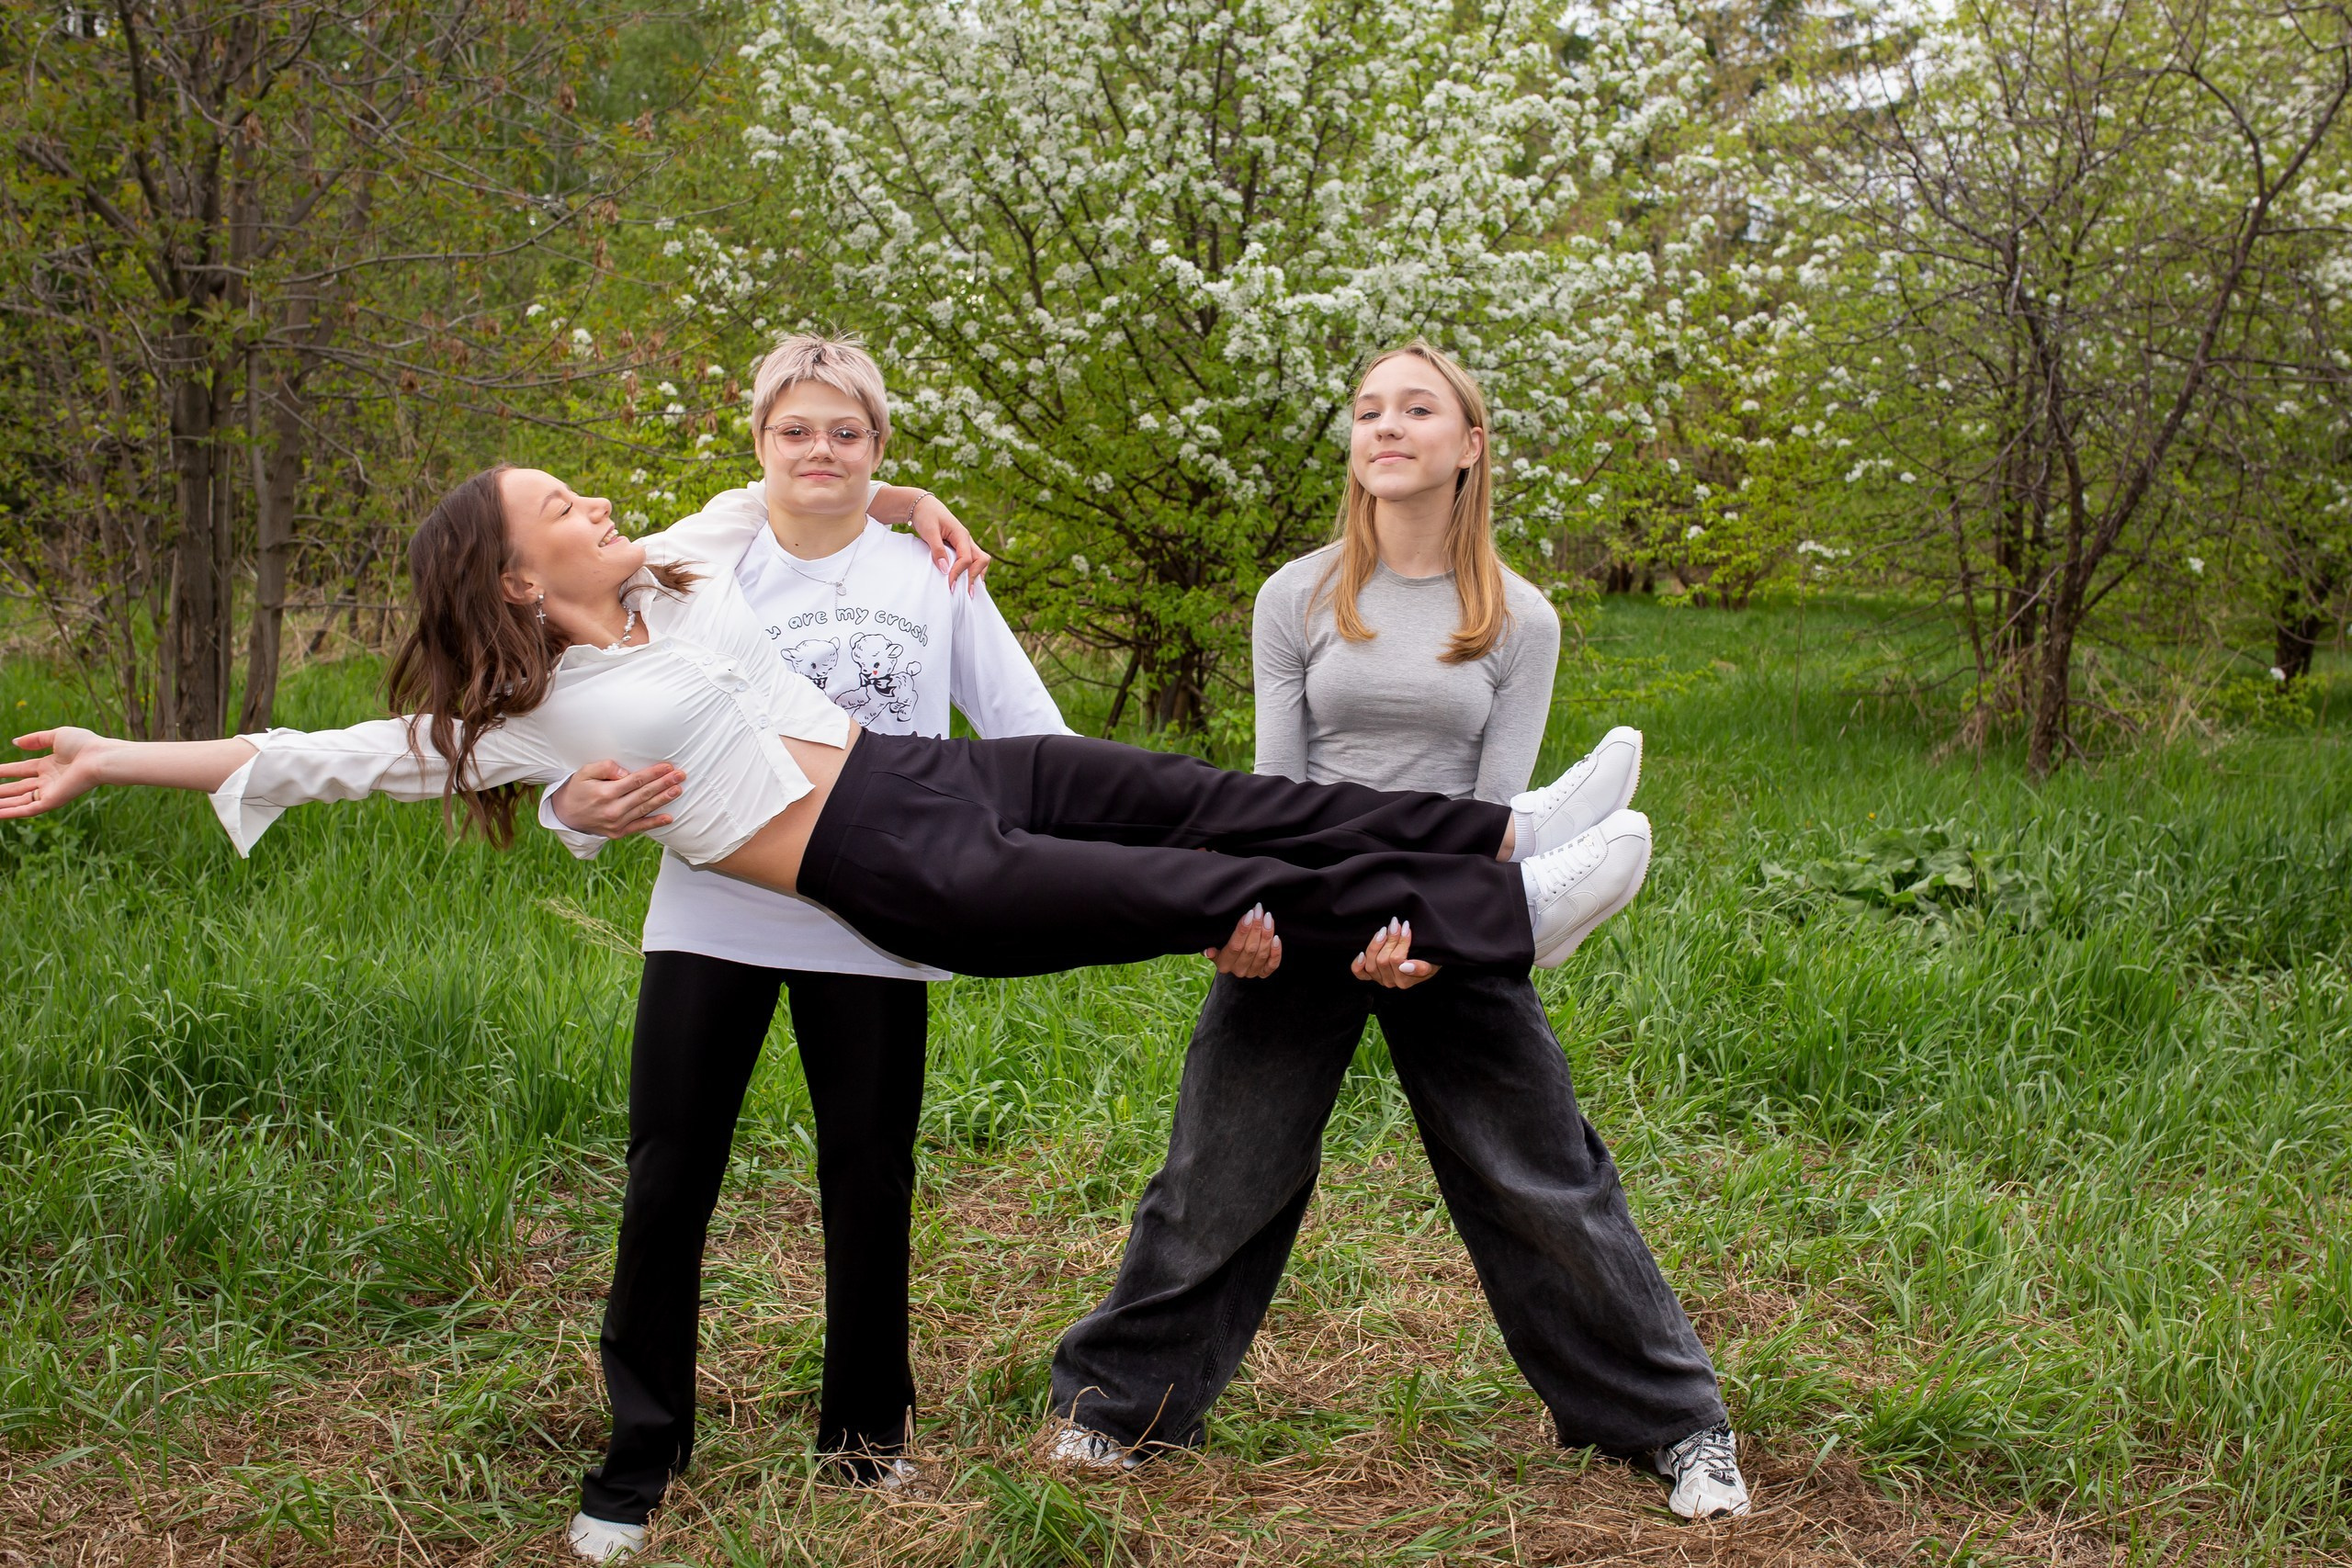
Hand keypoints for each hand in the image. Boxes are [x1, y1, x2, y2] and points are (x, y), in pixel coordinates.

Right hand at [0, 727, 119, 819]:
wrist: (99, 758)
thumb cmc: (84, 745)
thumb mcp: (57, 736)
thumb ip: (36, 739)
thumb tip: (15, 742)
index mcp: (50, 765)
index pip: (21, 769)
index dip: (4, 771)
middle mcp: (48, 780)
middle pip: (17, 787)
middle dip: (0, 790)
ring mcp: (50, 792)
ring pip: (19, 800)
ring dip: (2, 803)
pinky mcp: (52, 802)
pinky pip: (27, 810)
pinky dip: (11, 812)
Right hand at [548, 759, 684, 837]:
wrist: (565, 815)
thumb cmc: (577, 789)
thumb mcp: (585, 772)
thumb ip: (605, 768)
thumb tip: (626, 773)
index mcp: (605, 793)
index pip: (636, 781)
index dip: (653, 773)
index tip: (668, 766)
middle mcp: (613, 809)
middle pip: (644, 794)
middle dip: (664, 784)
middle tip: (681, 775)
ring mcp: (616, 823)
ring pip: (645, 809)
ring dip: (664, 799)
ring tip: (678, 789)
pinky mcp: (618, 833)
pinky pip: (640, 827)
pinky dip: (654, 823)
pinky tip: (669, 817)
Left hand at [907, 492, 990, 592]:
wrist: (922, 505)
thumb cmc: (926, 515)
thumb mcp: (929, 531)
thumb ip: (937, 550)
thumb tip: (945, 569)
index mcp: (961, 534)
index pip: (966, 558)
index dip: (959, 573)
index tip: (950, 585)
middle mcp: (967, 540)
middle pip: (981, 560)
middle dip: (976, 577)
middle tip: (967, 594)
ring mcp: (965, 543)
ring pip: (980, 561)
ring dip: (977, 575)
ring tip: (970, 592)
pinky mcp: (960, 547)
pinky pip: (972, 561)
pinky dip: (972, 572)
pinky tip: (966, 583)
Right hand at [1205, 903, 1282, 978]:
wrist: (1235, 957)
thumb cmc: (1223, 944)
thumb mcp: (1215, 943)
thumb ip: (1212, 945)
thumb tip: (1208, 951)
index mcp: (1223, 964)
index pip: (1234, 946)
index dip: (1243, 930)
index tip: (1249, 914)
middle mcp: (1238, 970)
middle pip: (1250, 948)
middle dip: (1256, 927)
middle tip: (1259, 911)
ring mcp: (1252, 972)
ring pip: (1262, 954)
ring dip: (1267, 934)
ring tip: (1267, 917)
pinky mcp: (1264, 973)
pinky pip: (1272, 964)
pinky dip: (1276, 952)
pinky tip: (1276, 938)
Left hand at [1352, 918, 1438, 988]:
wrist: (1425, 961)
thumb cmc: (1428, 960)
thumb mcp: (1432, 963)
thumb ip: (1421, 967)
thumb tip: (1404, 966)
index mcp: (1405, 981)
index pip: (1397, 960)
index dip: (1401, 941)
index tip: (1406, 927)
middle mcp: (1391, 982)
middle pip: (1383, 959)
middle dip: (1390, 939)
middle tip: (1396, 923)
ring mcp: (1379, 979)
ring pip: (1371, 963)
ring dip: (1376, 943)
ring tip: (1385, 929)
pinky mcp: (1370, 975)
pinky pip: (1360, 973)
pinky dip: (1358, 964)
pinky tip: (1362, 954)